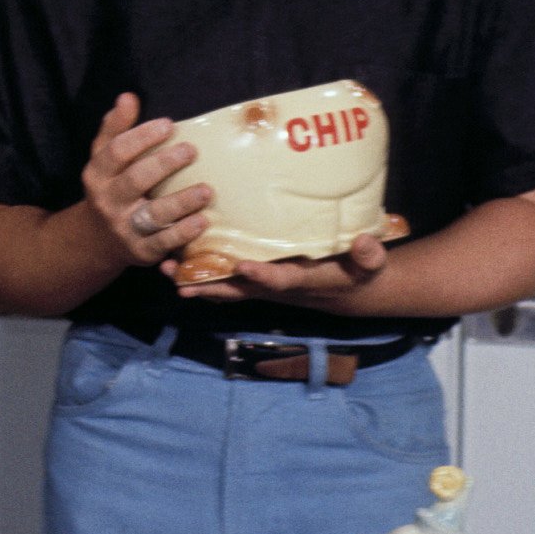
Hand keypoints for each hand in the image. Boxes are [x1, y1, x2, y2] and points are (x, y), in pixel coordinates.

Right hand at [81, 92, 210, 269]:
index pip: (116, 151)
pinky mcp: (142, 250)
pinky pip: (164, 242)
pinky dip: (184, 233)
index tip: (169, 124)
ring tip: (207, 190)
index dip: (142, 136)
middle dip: (164, 164)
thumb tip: (128, 97)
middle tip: (191, 150)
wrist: (96, 240)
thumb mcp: (103, 159)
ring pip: (153, 214)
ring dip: (181, 202)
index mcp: (98, 174)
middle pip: (135, 180)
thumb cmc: (110, 187)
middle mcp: (108, 201)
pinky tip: (203, 221)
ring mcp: (124, 227)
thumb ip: (115, 128)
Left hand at [169, 233, 392, 303]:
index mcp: (305, 280)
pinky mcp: (257, 282)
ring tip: (164, 271)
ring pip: (226, 288)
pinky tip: (174, 266)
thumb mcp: (371, 262)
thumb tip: (367, 242)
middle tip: (179, 280)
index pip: (281, 280)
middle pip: (240, 291)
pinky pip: (226, 282)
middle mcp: (279, 288)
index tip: (241, 266)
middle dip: (210, 286)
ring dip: (196, 282)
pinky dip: (201, 277)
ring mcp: (265, 287)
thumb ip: (369, 254)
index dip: (263, 276)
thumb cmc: (360, 270)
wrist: (350, 289)